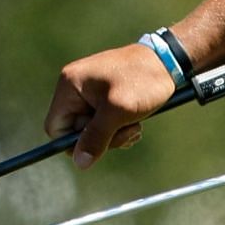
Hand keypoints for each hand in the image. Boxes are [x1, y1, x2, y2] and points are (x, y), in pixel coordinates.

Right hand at [44, 42, 173, 167]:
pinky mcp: (105, 95)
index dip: (74, 142)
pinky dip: (119, 126)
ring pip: (93, 129)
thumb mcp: (118, 112)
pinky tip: (135, 121)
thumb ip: (96, 138)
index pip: (55, 127)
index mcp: (70, 85)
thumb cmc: (142, 81)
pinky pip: (103, 121)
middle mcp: (75, 87)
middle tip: (126, 131)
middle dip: (102, 137)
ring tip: (135, 125)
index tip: (99, 144)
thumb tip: (80, 163)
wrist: (168, 61)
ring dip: (114, 134)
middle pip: (76, 130)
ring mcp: (90, 91)